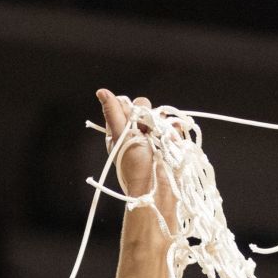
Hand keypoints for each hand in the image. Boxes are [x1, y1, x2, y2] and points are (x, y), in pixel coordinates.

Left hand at [97, 89, 177, 234]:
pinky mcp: (169, 141)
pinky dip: (175, 127)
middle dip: (147, 115)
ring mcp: (154, 136)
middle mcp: (136, 132)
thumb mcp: (121, 136)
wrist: (157, 186)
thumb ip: (114, 113)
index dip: (129, 109)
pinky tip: (174, 134)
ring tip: (160, 137)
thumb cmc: (135, 165)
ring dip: (161, 122)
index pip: (125, 105)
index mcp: (120, 131)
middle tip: (146, 131)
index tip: (132, 121)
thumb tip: (101, 91)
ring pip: (159, 114)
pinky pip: (174, 125)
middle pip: (143, 107)